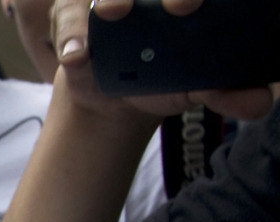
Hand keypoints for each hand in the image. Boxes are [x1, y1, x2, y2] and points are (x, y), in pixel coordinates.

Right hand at [51, 0, 273, 118]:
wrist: (114, 98)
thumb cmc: (162, 79)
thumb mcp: (194, 86)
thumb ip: (226, 91)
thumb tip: (260, 103)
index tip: (199, 7)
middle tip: (181, 6)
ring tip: (112, 13)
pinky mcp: (75, 11)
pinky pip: (70, 12)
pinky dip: (71, 31)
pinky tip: (75, 56)